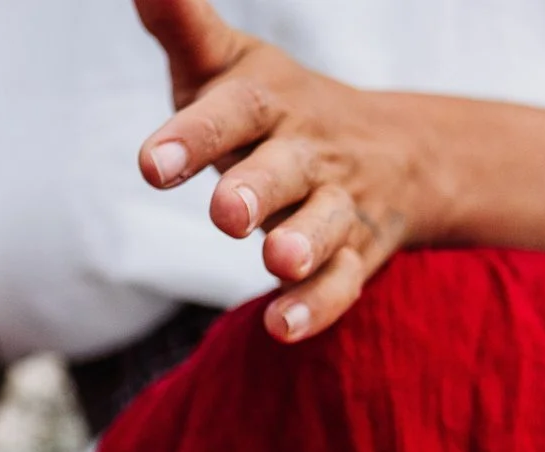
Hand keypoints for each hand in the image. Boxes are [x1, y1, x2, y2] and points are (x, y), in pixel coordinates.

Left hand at [134, 0, 432, 341]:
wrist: (392, 152)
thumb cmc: (272, 111)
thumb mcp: (227, 64)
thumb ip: (182, 24)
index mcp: (268, 102)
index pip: (233, 111)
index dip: (195, 134)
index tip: (152, 165)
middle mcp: (306, 151)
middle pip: (284, 169)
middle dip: (256, 189)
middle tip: (226, 213)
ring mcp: (335, 205)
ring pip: (324, 225)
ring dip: (302, 244)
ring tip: (276, 258)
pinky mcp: (354, 256)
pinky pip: (340, 285)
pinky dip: (314, 307)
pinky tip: (280, 328)